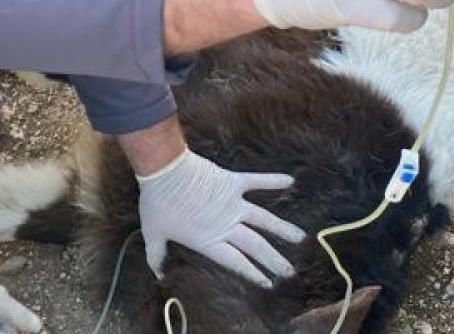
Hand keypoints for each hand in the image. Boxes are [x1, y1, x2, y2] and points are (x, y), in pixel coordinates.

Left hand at [137, 148, 305, 286]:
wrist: (163, 170)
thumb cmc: (157, 202)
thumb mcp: (153, 233)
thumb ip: (156, 255)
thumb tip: (158, 273)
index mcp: (209, 240)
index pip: (237, 262)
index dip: (253, 274)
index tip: (267, 283)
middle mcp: (226, 224)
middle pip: (256, 246)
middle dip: (274, 261)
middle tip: (289, 271)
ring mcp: (232, 203)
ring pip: (264, 220)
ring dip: (283, 229)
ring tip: (301, 238)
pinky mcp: (232, 182)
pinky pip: (257, 181)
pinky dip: (273, 180)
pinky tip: (290, 180)